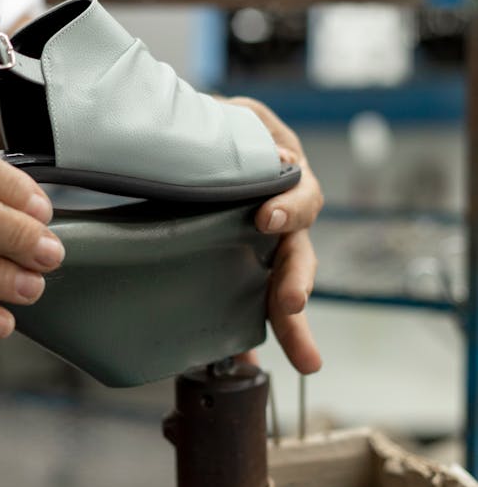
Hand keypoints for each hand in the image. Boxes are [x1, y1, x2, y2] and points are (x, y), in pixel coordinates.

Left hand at [227, 97, 323, 374]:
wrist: (180, 145)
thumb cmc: (214, 126)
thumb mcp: (231, 116)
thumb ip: (244, 129)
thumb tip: (279, 158)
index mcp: (284, 181)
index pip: (302, 196)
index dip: (291, 209)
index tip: (267, 220)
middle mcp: (281, 222)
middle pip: (299, 257)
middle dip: (297, 283)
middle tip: (290, 304)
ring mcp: (261, 253)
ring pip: (283, 293)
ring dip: (292, 326)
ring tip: (305, 359)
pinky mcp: (237, 276)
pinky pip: (246, 313)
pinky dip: (247, 345)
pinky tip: (246, 370)